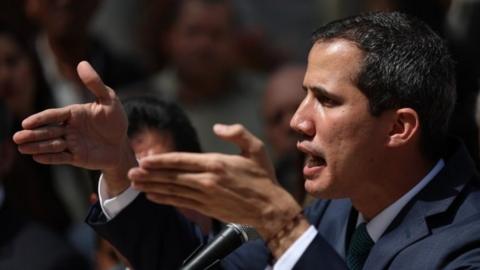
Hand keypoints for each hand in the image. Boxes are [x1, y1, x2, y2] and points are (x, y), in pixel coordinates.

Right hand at [13, 61, 135, 194]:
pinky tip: (37, 157)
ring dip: (37, 146)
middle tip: (17, 137)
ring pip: (52, 145)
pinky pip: (61, 158)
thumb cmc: (115, 120)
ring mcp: (71, 144)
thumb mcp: (109, 100)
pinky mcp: (76, 157)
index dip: (40, 119)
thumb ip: (95, 83)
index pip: (53, 115)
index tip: (27, 122)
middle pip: (48, 131)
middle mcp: (68, 128)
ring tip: (22, 148)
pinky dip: (49, 158)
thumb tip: (82, 63)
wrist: (122, 144)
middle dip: (33, 134)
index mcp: (73, 114)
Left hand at [129, 124, 303, 239]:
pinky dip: (164, 200)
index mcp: (217, 163)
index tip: (144, 159)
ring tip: (135, 184)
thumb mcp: (256, 148)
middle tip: (131, 172)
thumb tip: (217, 127)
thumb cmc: (263, 176)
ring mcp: (206, 196)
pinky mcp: (207, 208)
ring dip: (152, 187)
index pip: (181, 160)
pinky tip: (152, 197)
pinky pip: (181, 203)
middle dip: (150, 174)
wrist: (270, 207)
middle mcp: (207, 180)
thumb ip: (237, 133)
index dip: (160, 160)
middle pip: (172, 176)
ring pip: (173, 191)